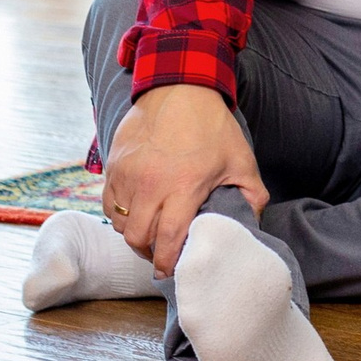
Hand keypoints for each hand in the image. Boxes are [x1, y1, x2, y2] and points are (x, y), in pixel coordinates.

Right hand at [100, 82, 266, 275]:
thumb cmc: (212, 126)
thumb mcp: (241, 160)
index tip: (170, 272)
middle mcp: (150, 184)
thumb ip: (251, 195)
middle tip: (160, 256)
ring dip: (133, 234)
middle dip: (148, 254)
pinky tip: (137, 211)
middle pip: (137, 237)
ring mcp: (127, 175)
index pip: (168, 238)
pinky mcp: (113, 166)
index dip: (167, 262)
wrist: (179, 88)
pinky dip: (119, 214)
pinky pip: (108, 203)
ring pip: (119, 223)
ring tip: (150, 234)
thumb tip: (253, 223)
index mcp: (183, 186)